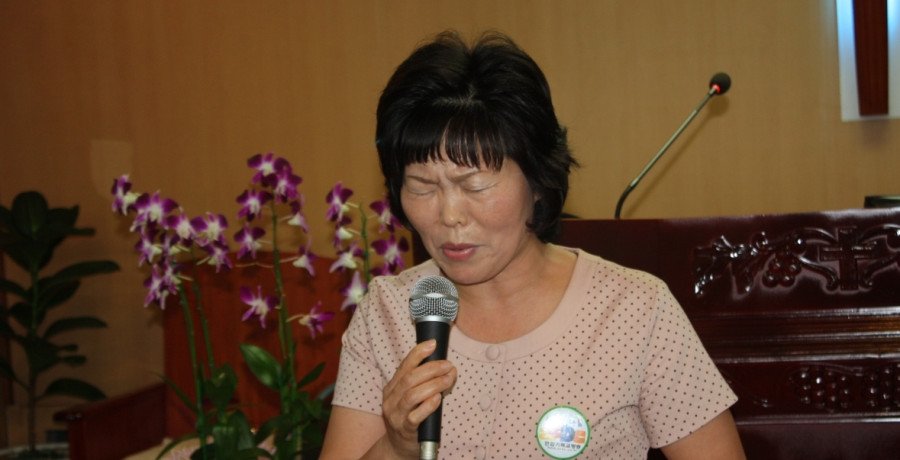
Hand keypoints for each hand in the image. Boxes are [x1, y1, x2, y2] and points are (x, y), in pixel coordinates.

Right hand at [380, 339, 456, 457]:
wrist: (398, 447)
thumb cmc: (409, 417)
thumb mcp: (409, 397)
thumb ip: (420, 383)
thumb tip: (444, 366)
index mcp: (391, 388)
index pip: (404, 366)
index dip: (418, 353)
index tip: (432, 344)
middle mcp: (391, 400)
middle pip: (410, 378)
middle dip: (432, 369)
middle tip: (448, 365)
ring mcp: (396, 415)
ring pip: (413, 395)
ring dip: (434, 384)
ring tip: (448, 379)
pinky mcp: (405, 430)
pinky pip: (415, 416)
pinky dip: (428, 405)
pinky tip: (438, 398)